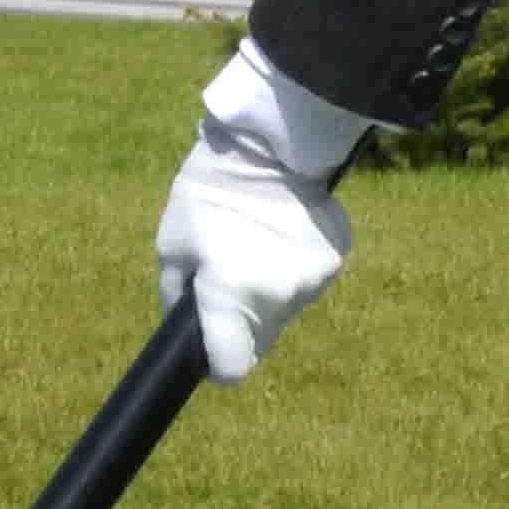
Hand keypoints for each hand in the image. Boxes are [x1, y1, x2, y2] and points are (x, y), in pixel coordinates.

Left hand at [149, 39, 357, 382]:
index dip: (219, 362)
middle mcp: (279, 297)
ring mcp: (314, 280)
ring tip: (255, 244)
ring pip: (285, 307)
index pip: (233, 366)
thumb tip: (184, 323)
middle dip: (242, 321)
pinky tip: (281, 231)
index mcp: (231, 297)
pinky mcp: (336, 259)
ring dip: (268, 290)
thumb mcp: (172, 241)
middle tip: (228, 278)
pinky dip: (292, 265)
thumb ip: (177, 293)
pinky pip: (307, 279)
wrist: (272, 142)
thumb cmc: (211, 190)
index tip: (212, 351)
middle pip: (261, 338)